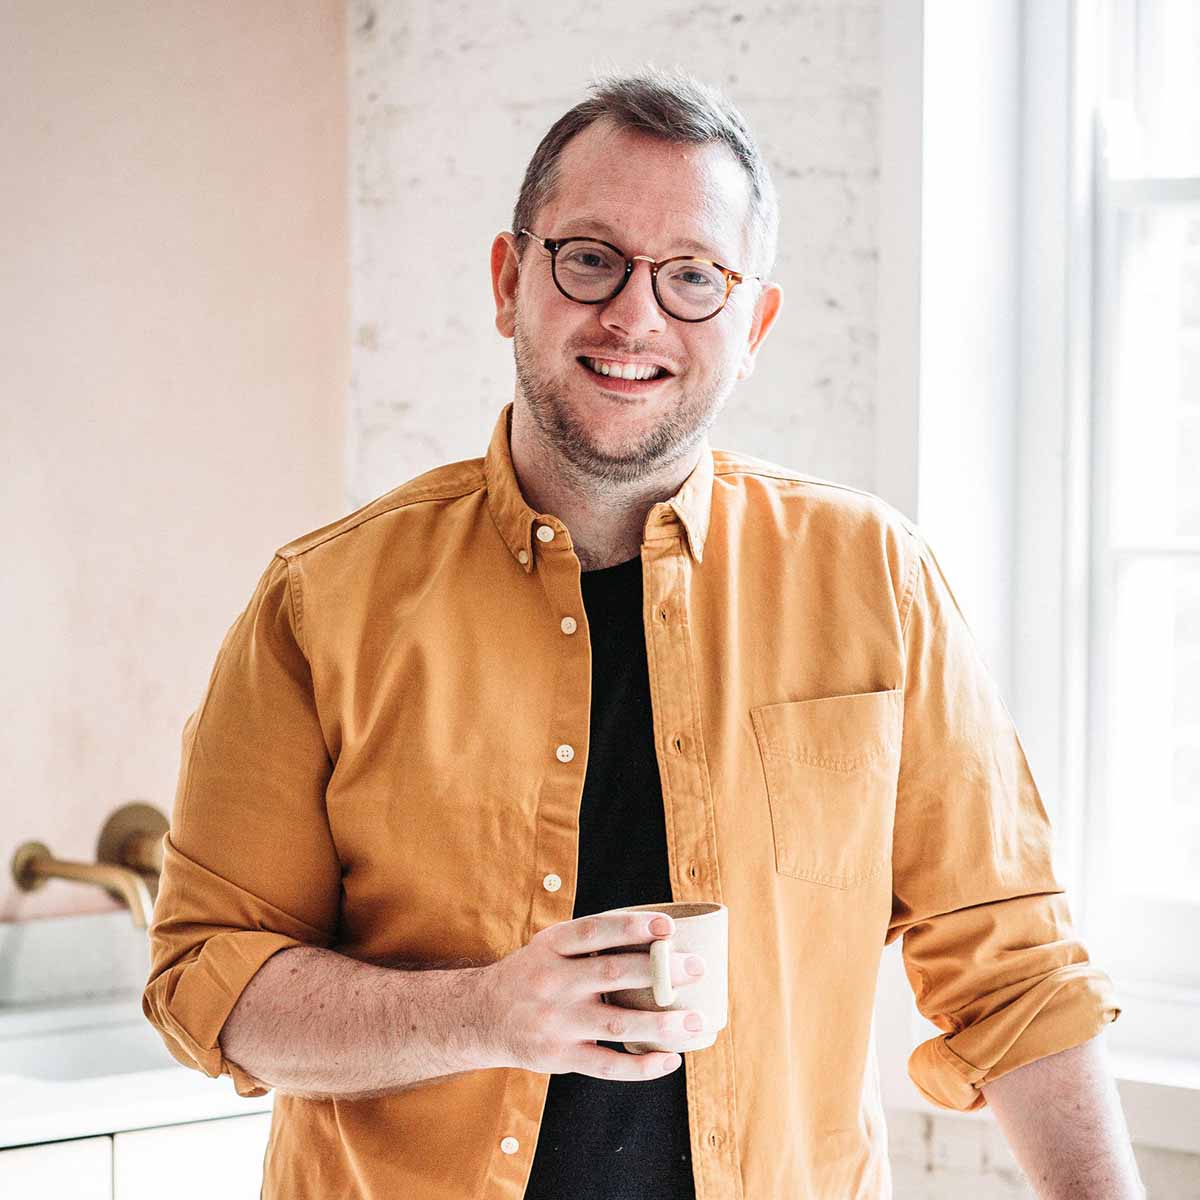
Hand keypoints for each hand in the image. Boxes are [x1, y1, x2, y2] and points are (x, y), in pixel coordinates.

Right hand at [480, 911, 706, 1080]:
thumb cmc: (532, 974)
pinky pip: (607, 1064)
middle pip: (612, 974)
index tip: (667, 926)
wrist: (481, 1016)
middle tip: (696, 968)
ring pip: (617, 1024)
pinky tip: (670, 1059)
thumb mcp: (550, 946)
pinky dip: (642, 1067)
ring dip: (662, 1024)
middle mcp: (552, 982)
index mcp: (551, 947)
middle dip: (659, 971)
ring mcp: (556, 1022)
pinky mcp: (560, 1057)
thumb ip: (591, 940)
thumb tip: (658, 934)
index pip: (594, 930)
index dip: (631, 927)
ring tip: (697, 1020)